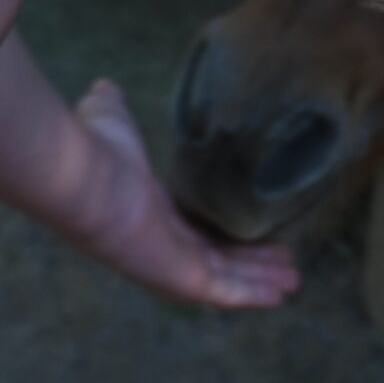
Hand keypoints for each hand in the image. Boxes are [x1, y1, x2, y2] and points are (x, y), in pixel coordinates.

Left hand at [68, 81, 299, 308]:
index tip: (249, 228)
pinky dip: (253, 294)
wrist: (90, 183)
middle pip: (217, 258)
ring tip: (293, 279)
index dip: (223, 232)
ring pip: (227, 277)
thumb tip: (105, 86)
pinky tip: (280, 295)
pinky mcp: (184, 280)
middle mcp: (164, 246)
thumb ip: (114, 106)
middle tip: (286, 261)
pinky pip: (226, 291)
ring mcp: (174, 267)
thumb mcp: (112, 119)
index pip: (194, 230)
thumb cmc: (101, 152)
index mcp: (152, 213)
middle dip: (252, 261)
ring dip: (260, 278)